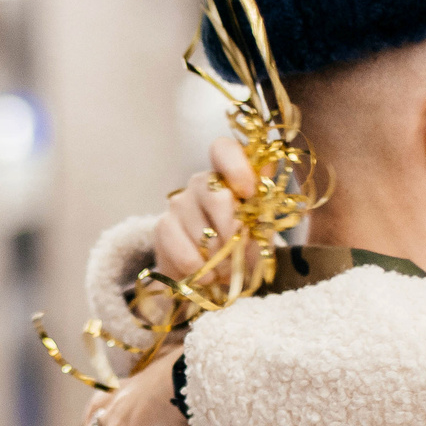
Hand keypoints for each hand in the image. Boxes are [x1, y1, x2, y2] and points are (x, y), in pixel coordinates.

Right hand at [156, 140, 264, 292]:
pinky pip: (184, 249)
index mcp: (229, 176)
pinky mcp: (163, 227)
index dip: (236, 166)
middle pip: (216, 195)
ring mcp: (179, 203)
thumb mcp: (259, 236)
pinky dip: (200, 267)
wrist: (210, 276)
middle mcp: (201, 182)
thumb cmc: (240, 249)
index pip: (223, 150)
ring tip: (225, 268)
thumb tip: (256, 220)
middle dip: (232, 230)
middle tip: (239, 251)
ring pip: (202, 230)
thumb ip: (262, 223)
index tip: (249, 193)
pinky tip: (206, 274)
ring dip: (218, 257)